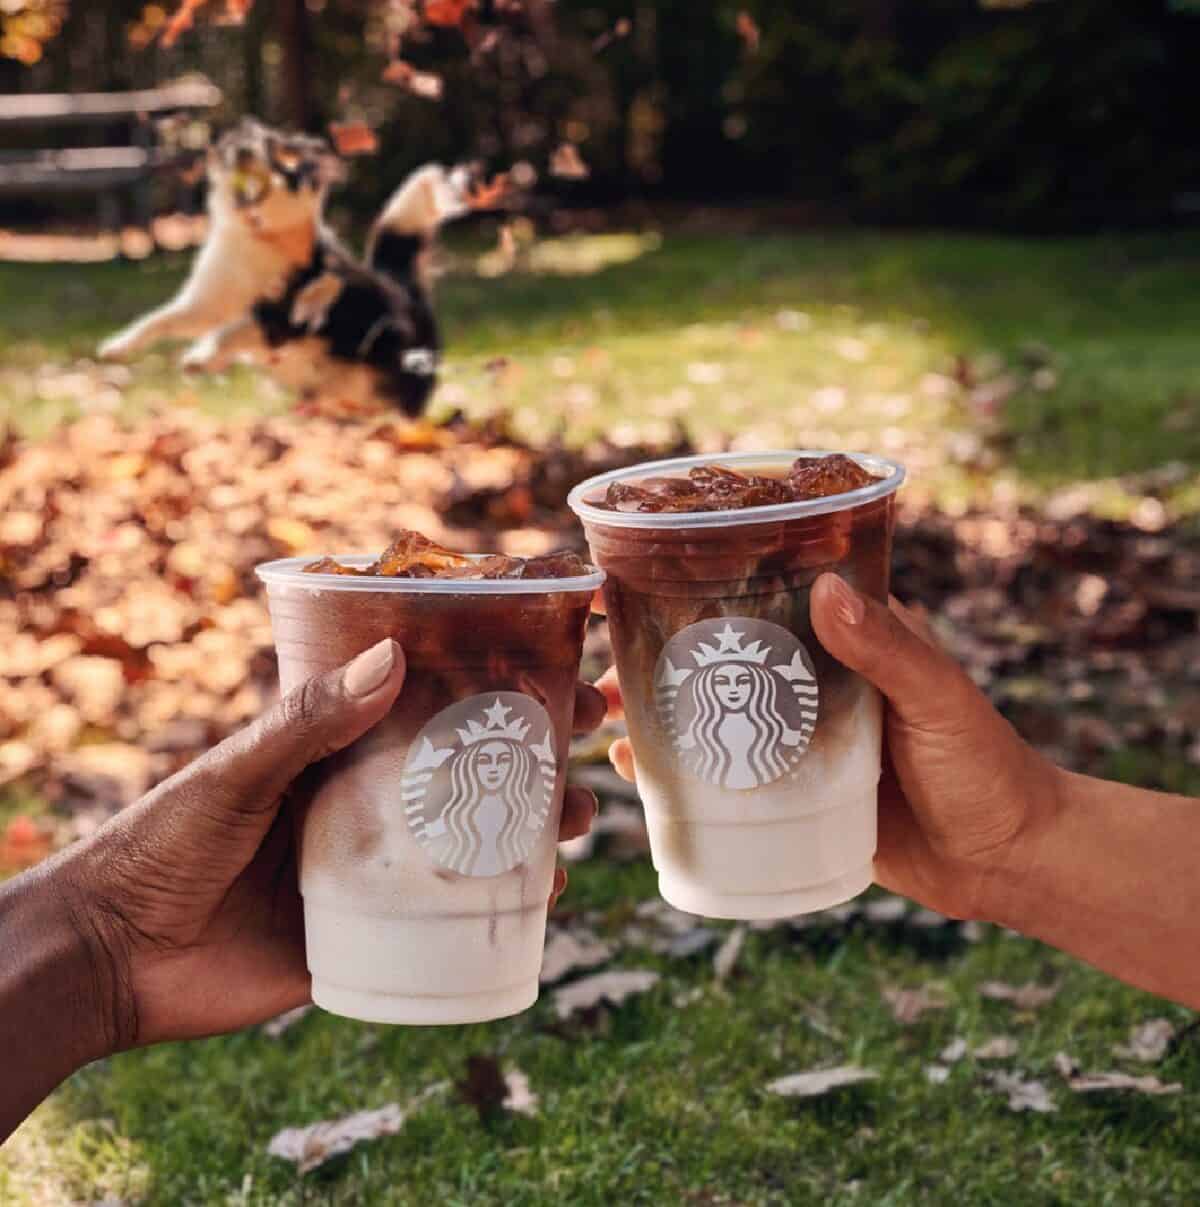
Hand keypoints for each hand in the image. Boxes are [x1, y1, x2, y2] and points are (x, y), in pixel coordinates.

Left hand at [55, 639, 603, 1053]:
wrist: (114, 960)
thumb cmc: (162, 844)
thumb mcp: (237, 773)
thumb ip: (307, 720)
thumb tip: (395, 655)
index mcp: (338, 750)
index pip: (433, 703)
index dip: (497, 681)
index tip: (559, 661)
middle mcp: (367, 801)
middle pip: (471, 768)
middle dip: (539, 751)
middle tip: (593, 740)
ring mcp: (375, 867)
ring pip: (473, 838)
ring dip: (533, 825)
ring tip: (575, 821)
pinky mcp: (373, 933)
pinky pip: (449, 916)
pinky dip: (499, 906)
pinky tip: (538, 900)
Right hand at [603, 575, 1060, 921]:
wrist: (1006, 863)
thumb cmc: (985, 767)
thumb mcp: (938, 701)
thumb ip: (888, 650)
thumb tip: (826, 589)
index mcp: (850, 641)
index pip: (770, 596)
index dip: (708, 589)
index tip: (644, 587)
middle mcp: (816, 682)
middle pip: (727, 659)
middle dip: (664, 660)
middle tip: (607, 673)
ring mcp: (802, 739)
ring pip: (719, 717)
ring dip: (663, 716)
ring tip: (609, 723)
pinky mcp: (798, 793)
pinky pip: (732, 777)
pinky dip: (686, 775)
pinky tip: (643, 779)